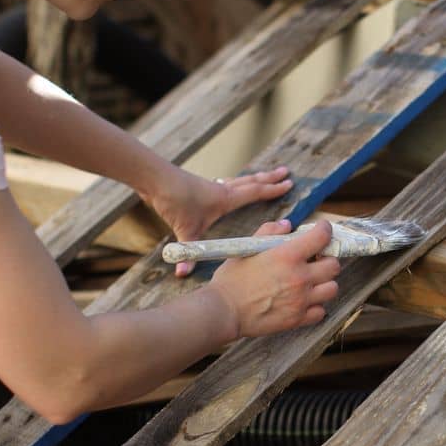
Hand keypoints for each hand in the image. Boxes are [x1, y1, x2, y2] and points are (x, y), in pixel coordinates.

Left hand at [141, 166, 293, 275]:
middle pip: (252, 181)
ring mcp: (212, 185)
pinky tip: (232, 184)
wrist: (156, 180)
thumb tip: (182, 273)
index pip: (255, 192)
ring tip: (266, 174)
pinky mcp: (202, 185)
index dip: (273, 189)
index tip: (289, 184)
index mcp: (226, 199)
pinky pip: (226, 182)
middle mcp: (223, 189)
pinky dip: (236, 182)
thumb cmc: (174, 202)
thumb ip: (188, 252)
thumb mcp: (184, 230)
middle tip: (286, 172)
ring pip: (240, 179)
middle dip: (270, 178)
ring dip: (255, 177)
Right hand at [208, 220, 339, 340]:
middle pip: (334, 265)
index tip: (322, 230)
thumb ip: (269, 232)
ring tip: (312, 282)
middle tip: (316, 259)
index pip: (322, 237)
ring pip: (332, 288)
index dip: (325, 230)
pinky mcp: (297, 319)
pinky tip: (304, 301)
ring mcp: (301, 300)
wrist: (223, 310)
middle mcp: (300, 277)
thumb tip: (287, 225)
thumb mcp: (247, 248)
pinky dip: (316, 306)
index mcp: (288, 256)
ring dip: (325, 283)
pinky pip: (321, 311)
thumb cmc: (232, 279)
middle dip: (327, 259)